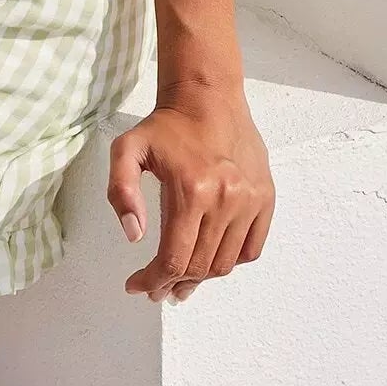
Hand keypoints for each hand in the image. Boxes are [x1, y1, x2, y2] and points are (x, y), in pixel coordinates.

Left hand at [107, 83, 273, 304]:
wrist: (207, 97)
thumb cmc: (166, 125)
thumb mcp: (127, 149)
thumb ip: (121, 191)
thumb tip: (134, 234)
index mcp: (191, 191)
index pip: (174, 258)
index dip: (153, 280)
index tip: (137, 286)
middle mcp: (225, 199)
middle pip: (199, 266)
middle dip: (174, 284)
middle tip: (158, 288)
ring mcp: (249, 200)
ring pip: (225, 263)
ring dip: (201, 278)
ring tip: (183, 280)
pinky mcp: (265, 197)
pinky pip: (251, 248)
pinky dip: (231, 262)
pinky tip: (211, 259)